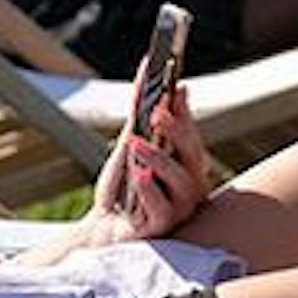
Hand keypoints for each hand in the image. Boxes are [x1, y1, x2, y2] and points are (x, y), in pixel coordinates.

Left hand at [90, 81, 212, 243]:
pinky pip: (162, 210)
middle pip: (193, 155)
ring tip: (136, 144)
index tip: (176, 89)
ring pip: (182, 182)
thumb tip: (148, 70)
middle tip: (158, 112)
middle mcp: (190, 184)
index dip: (185, 112)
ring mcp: (180, 208)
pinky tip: (139, 175)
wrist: (105, 227)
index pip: (191, 133)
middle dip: (178, 131)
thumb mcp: (128, 144)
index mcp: (186, 163)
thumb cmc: (123, 186)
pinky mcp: (162, 227)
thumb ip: (141, 113)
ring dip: (159, 160)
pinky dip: (150, 191)